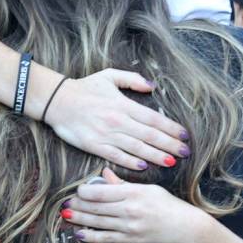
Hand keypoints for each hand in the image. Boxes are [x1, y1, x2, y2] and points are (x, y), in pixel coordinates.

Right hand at [44, 69, 189, 170]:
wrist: (57, 101)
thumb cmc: (85, 87)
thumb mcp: (110, 75)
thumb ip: (133, 79)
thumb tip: (152, 86)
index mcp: (123, 104)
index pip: (153, 118)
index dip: (171, 128)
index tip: (184, 135)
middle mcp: (118, 120)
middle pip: (150, 135)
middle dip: (170, 145)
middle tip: (185, 153)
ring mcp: (106, 134)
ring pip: (137, 148)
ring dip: (156, 156)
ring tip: (171, 162)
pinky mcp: (94, 146)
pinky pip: (116, 156)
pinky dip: (131, 162)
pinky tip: (144, 166)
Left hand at [64, 168, 205, 242]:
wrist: (184, 228)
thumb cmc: (168, 205)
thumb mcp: (149, 188)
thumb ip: (123, 183)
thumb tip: (105, 174)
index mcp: (133, 193)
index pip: (102, 191)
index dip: (85, 191)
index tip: (78, 189)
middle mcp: (129, 209)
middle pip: (96, 207)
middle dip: (78, 204)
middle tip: (66, 202)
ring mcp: (128, 226)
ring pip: (97, 222)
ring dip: (80, 218)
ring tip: (67, 214)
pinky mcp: (129, 240)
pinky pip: (105, 238)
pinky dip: (91, 236)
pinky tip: (79, 232)